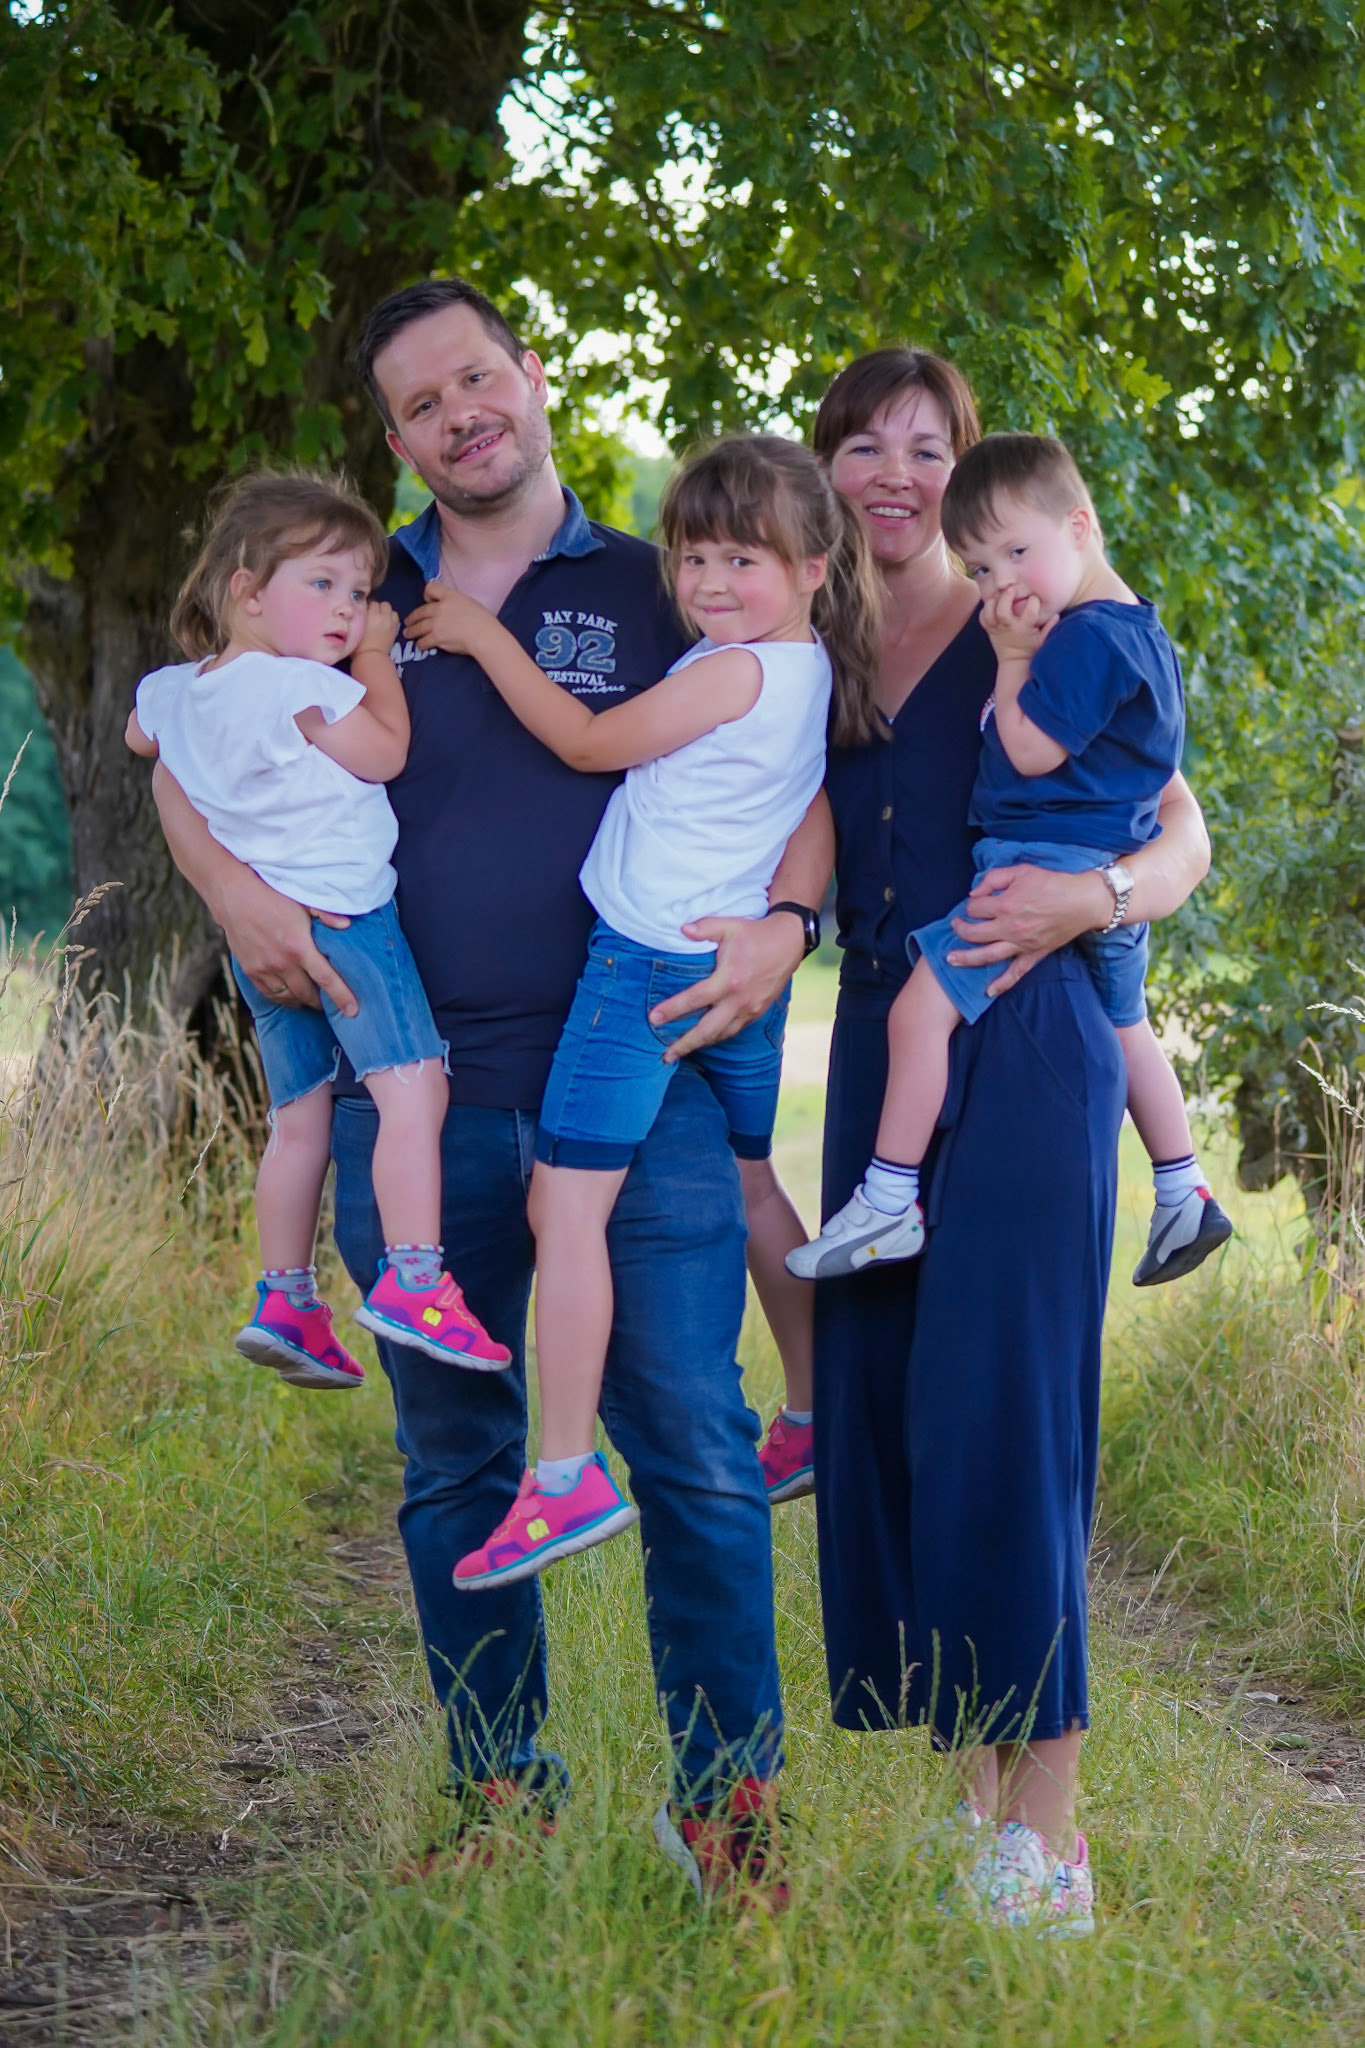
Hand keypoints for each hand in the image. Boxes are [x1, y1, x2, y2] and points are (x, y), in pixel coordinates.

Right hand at [218, 867, 357, 1015]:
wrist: (234, 895)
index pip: (326, 979)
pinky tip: (291, 995)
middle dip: (322, 1002)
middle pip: (307, 994)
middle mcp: (281, 962)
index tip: (353, 1011)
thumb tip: (347, 925)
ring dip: (303, 1001)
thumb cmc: (273, 895)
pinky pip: (270, 994)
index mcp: (299, 946)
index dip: (342, 997)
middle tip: (332, 1002)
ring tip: (312, 999)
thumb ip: (326, 914)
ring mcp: (264, 969)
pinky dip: (283, 998)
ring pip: (289, 998)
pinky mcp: (250, 971)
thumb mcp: (304, 900)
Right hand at [357, 600, 400, 658]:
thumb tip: (362, 611)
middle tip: (374, 615)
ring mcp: (390, 623)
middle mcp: (382, 616)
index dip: (369, 607)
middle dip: (379, 608)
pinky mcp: (395, 630)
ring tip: (382, 619)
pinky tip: (387, 624)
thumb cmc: (358, 644)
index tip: (366, 612)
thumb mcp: (356, 626)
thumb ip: (360, 616)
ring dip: (387, 613)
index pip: (373, 603)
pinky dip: (392, 619)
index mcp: (371, 614)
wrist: (370, 656)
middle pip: (384, 604)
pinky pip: (396, 619)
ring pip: (391, 610)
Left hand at [405, 580, 494, 655]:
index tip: (427, 601)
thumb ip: (455, 602)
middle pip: (420, 611)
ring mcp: (437, 623)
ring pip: (418, 627)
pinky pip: (423, 641)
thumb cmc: (483, 619)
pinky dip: (421, 644)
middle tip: (408, 621)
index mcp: (449, 596)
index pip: (430, 588)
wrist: (483, 634)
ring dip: (412, 631)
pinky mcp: (437, 637)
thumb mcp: (468, 602)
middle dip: (412, 618)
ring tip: (408, 634)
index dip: (427, 595)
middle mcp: (440, 608)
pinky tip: (421, 645)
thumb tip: (451, 608)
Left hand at [648, 913, 804, 1060]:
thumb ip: (705, 928)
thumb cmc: (756, 933)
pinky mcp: (757, 1012)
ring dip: (700, 1045)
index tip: (653, 1019)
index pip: (695, 999)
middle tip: (665, 1056)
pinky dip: (717, 1037)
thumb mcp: (730, 925)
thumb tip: (682, 929)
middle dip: (685, 1044)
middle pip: (707, 1030)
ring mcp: (750, 1009)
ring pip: (721, 1034)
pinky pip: (734, 1030)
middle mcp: (739, 1000)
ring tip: (681, 1052)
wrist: (789, 942)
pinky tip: (705, 1039)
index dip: (672, 1010)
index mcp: (729, 980)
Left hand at [946, 863, 1110, 997]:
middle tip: (956, 926)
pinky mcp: (1033, 954)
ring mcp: (1021, 944)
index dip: (972, 904)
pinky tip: (988, 991)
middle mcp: (1010, 927)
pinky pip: (1015, 973)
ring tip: (951, 959)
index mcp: (1006, 904)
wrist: (1083, 901)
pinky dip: (1001, 984)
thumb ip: (994, 878)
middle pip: (974, 933)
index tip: (978, 902)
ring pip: (987, 956)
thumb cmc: (1053, 883)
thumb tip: (974, 893)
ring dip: (966, 958)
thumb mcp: (1021, 870)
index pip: (975, 909)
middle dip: (960, 929)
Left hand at [980, 589, 1057, 665]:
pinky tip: (993, 605)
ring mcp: (997, 629)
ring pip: (989, 613)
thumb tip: (1056, 614)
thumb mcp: (1043, 639)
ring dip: (992, 601)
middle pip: (1002, 610)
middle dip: (1006, 597)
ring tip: (999, 595)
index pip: (1030, 611)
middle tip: (1011, 589)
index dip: (1033, 601)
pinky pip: (982, 617)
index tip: (1035, 598)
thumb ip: (1050, 627)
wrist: (1015, 662)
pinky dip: (985, 609)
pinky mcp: (989, 630)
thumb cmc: (1031, 649)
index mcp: (1024, 629)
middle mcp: (1009, 628)